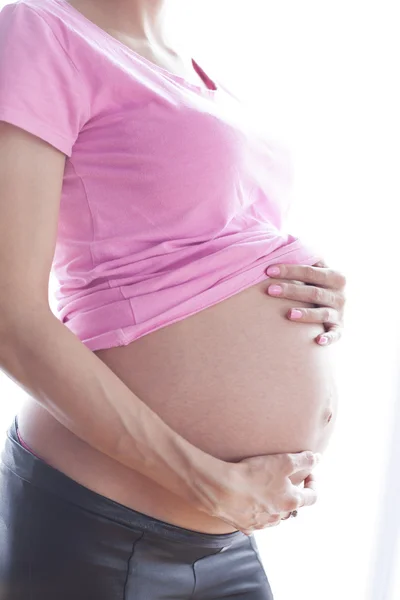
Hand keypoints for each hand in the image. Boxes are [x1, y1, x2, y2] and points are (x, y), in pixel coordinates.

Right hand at [205, 451, 319, 534]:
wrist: (222, 490)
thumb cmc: (254, 474)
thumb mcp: (283, 461)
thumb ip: (304, 460)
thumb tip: (318, 458)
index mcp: (291, 502)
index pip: (312, 496)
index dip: (313, 483)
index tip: (309, 473)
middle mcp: (279, 516)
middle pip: (292, 507)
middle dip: (291, 493)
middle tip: (283, 479)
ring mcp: (262, 524)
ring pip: (274, 515)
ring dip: (274, 504)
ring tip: (265, 489)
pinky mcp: (245, 526)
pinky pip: (255, 520)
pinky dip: (256, 511)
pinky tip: (248, 501)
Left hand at [265, 260, 345, 345]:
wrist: (337, 306)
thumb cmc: (318, 284)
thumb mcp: (317, 271)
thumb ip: (306, 259)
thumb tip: (281, 241)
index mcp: (335, 276)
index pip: (310, 271)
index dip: (289, 270)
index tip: (268, 270)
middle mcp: (339, 295)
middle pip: (313, 292)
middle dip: (291, 290)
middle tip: (270, 290)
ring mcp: (339, 313)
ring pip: (322, 314)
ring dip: (306, 314)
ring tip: (289, 314)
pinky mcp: (339, 329)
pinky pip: (335, 335)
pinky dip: (329, 338)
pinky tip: (318, 340)